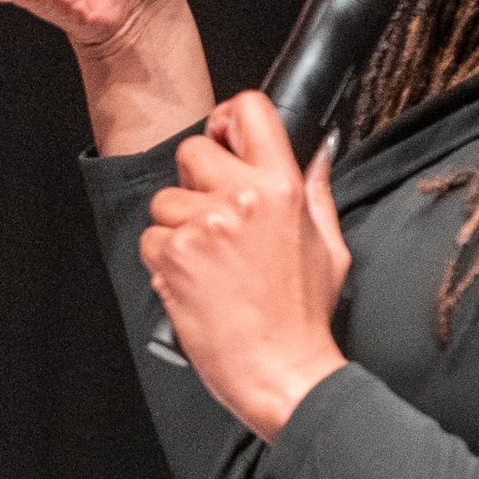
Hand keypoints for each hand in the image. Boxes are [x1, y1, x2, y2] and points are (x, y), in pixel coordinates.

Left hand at [137, 94, 352, 440]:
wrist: (279, 370)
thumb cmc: (302, 316)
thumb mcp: (328, 246)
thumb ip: (315, 192)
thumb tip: (316, 154)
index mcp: (283, 187)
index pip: (248, 108)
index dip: (226, 120)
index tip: (222, 141)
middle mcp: (242, 197)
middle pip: (191, 151)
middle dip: (194, 181)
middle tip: (214, 221)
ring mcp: (204, 225)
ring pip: (164, 200)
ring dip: (177, 227)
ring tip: (209, 263)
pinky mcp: (174, 255)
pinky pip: (150, 238)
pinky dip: (163, 260)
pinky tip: (193, 282)